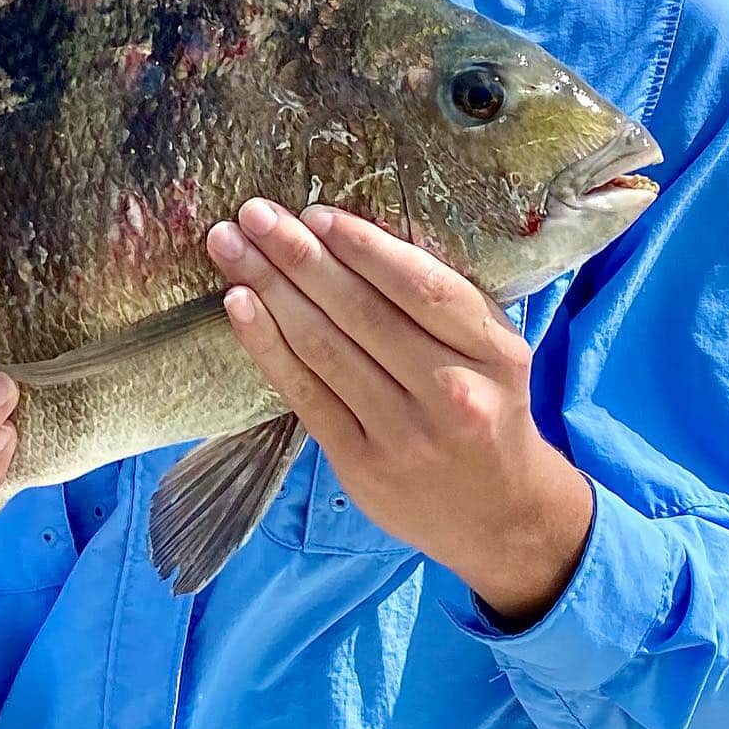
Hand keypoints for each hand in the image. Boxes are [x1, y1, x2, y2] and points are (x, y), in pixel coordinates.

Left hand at [206, 199, 593, 628]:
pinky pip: (304, 392)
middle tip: (254, 213)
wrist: (499, 515)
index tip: (315, 213)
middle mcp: (452, 392)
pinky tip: (239, 304)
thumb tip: (355, 233)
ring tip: (230, 245)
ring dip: (269, 288)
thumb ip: (441, 301)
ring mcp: (403, 433)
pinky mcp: (361, 463)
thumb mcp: (491, 351)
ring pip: (324, 347)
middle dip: (298, 255)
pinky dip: (266, 344)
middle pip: (360, 311)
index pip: (419, 286)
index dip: (362, 246)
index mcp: (493, 353)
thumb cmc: (486, 407)